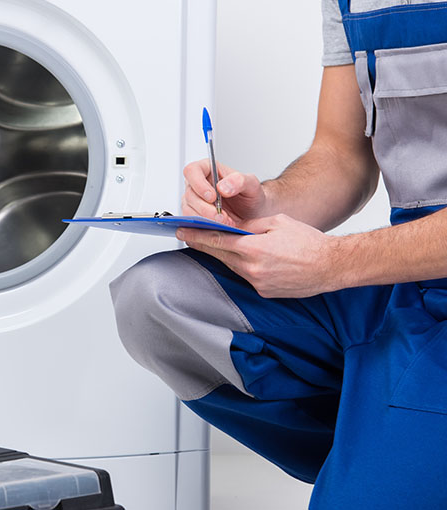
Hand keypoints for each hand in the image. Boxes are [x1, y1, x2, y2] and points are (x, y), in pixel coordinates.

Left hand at [176, 214, 339, 297]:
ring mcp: (257, 283)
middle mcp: (252, 269)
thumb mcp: (276, 223)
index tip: (182, 231)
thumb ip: (249, 225)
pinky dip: (242, 266)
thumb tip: (231, 226)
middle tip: (189, 235)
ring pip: (231, 266)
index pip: (216, 241)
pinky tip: (245, 258)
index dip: (196, 235)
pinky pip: (245, 276)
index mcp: (254, 248)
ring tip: (217, 244)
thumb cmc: (309, 243)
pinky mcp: (264, 291)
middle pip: (219, 255)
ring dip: (224, 255)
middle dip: (204, 244)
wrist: (331, 266)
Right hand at [182, 159, 267, 225]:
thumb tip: (222, 187)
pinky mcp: (194, 217)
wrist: (254, 215)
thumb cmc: (250, 196)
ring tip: (225, 222)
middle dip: (206, 208)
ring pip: (188, 210)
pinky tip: (219, 227)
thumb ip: (239, 181)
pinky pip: (191, 223)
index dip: (199, 184)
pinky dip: (205, 227)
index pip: (192, 171)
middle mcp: (198, 185)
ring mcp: (194, 202)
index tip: (212, 197)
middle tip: (221, 216)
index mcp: (208, 170)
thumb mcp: (252, 184)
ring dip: (206, 219)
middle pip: (190, 194)